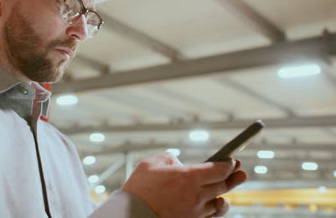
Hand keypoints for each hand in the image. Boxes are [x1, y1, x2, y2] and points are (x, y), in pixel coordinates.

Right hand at [121, 152, 246, 217]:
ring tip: (226, 192)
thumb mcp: (152, 163)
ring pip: (219, 204)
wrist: (130, 214)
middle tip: (241, 172)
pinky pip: (209, 217)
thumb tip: (179, 164)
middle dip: (234, 177)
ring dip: (224, 196)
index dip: (228, 164)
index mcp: (188, 177)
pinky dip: (214, 210)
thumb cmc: (139, 188)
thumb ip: (171, 159)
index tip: (232, 161)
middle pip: (223, 186)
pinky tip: (214, 205)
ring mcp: (194, 212)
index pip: (219, 169)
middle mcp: (196, 195)